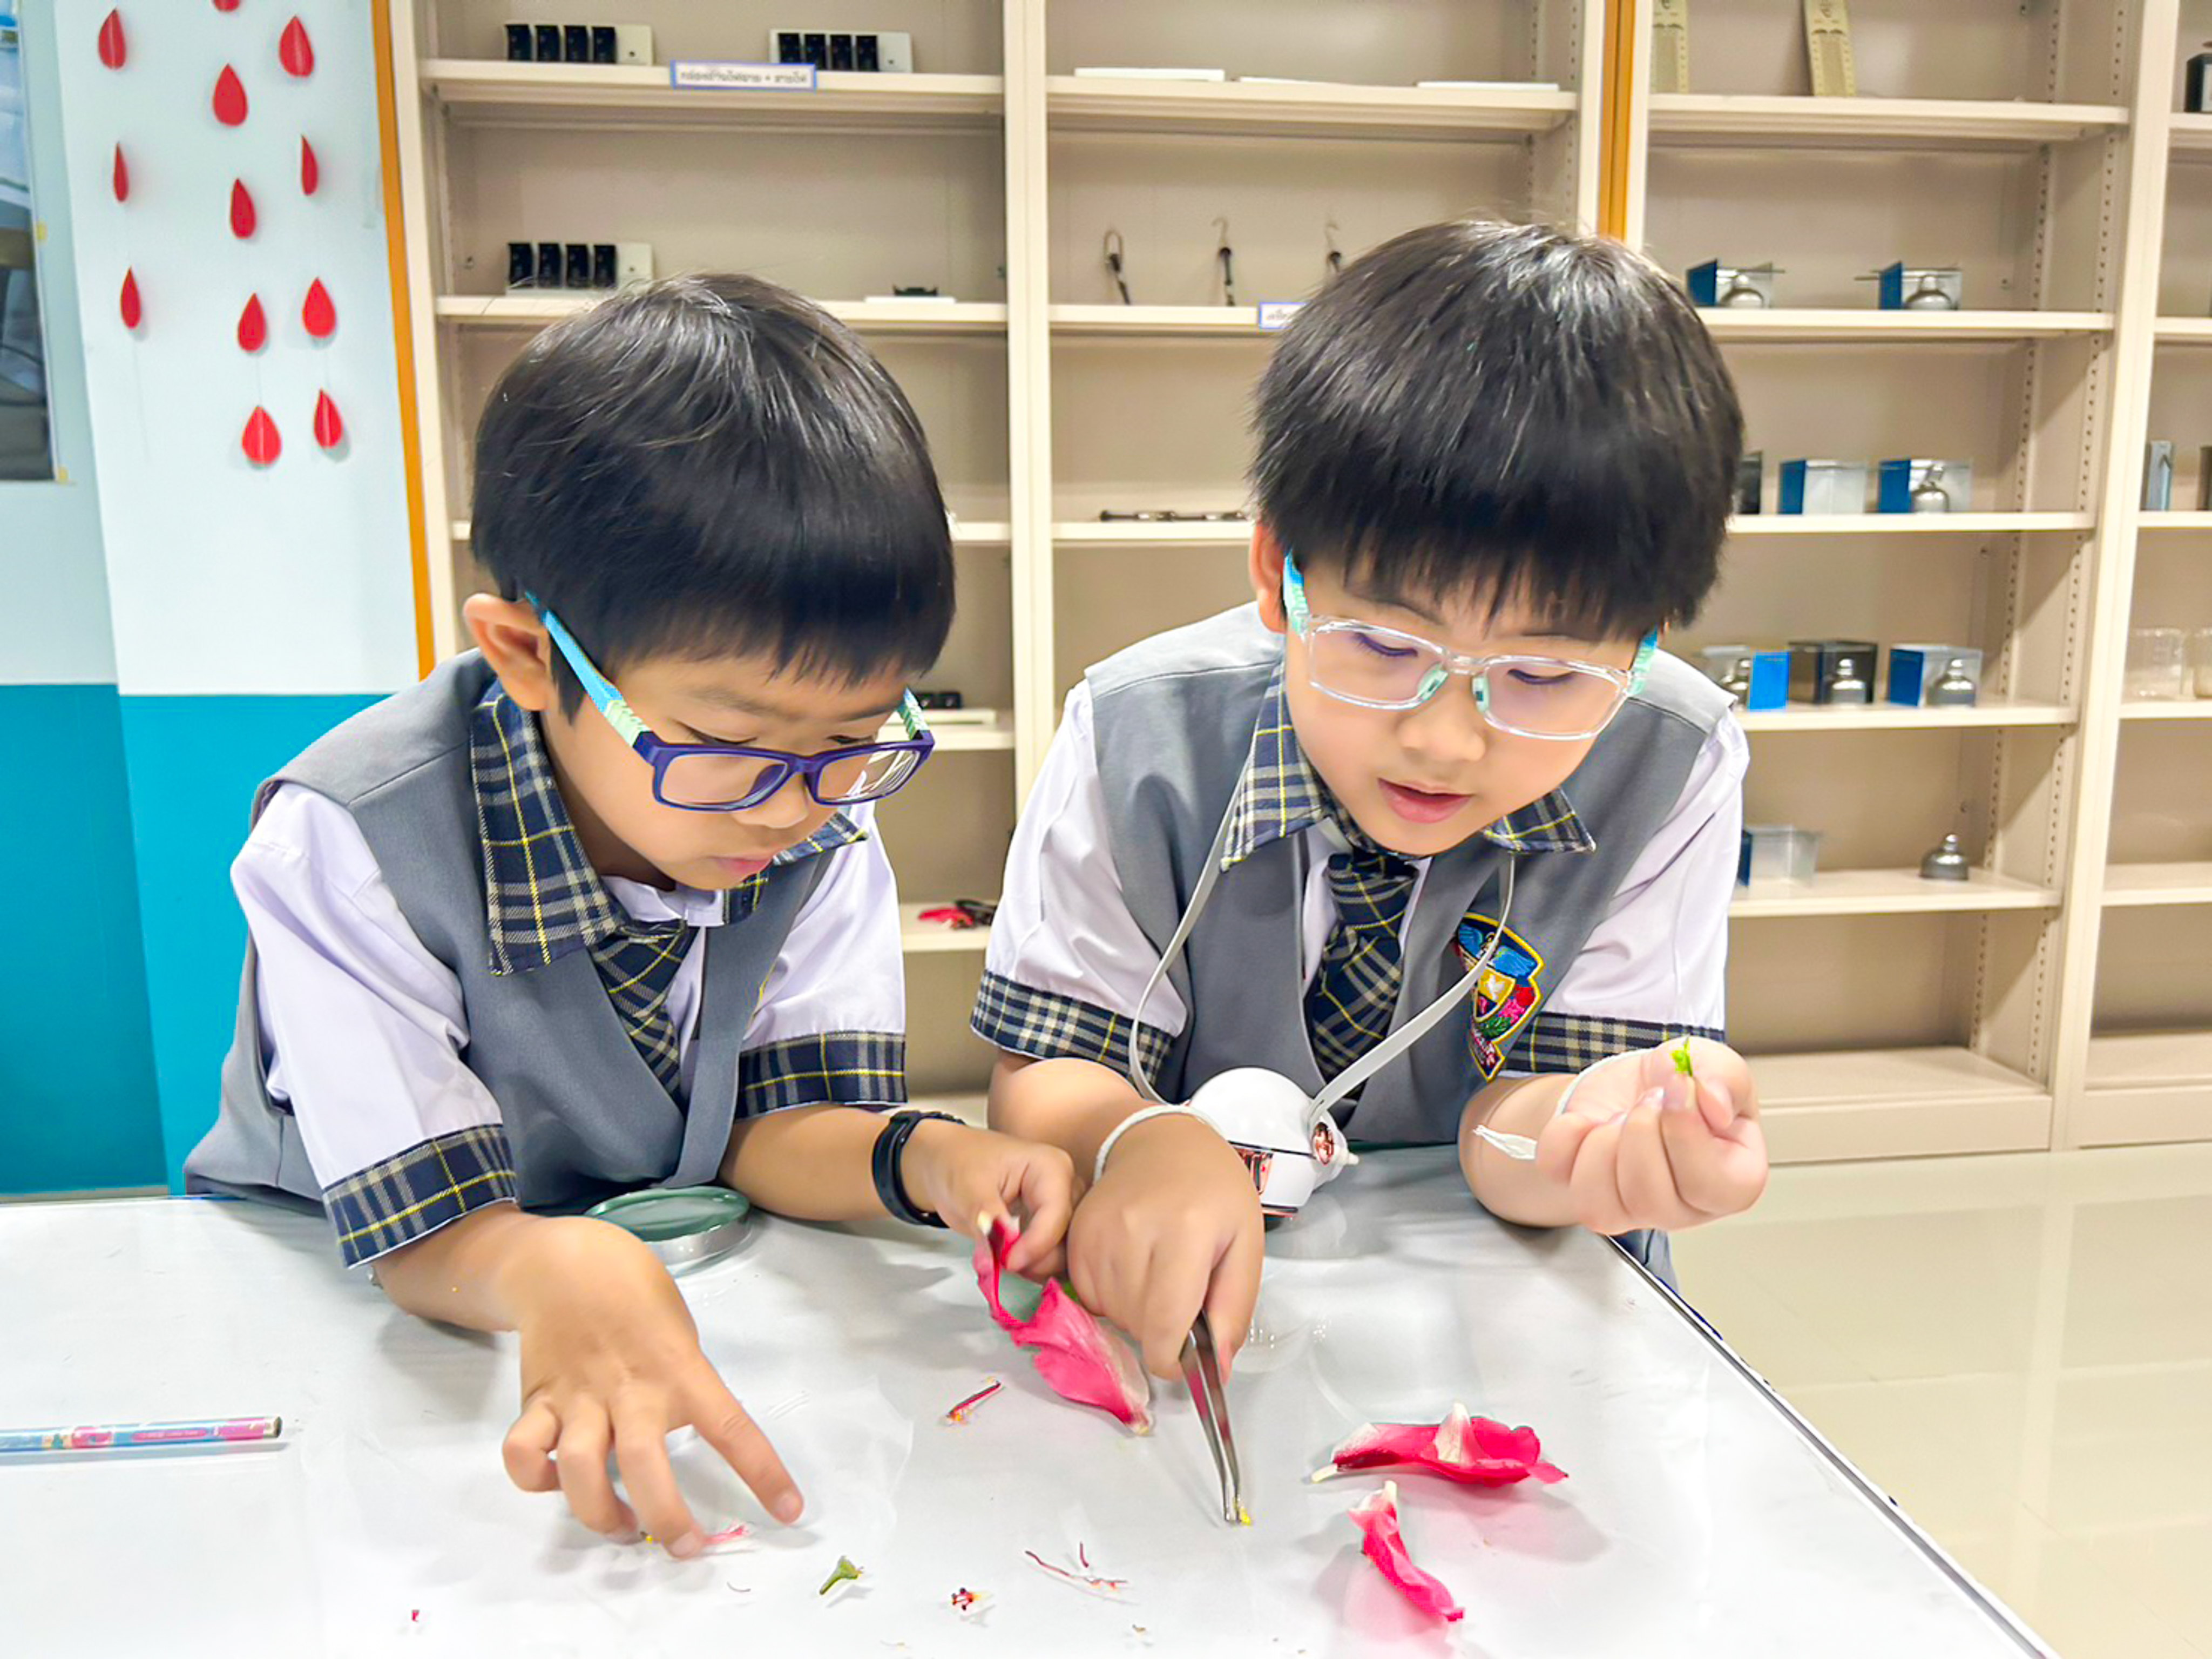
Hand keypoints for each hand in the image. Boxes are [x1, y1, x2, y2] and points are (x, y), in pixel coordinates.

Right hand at [498, 1217, 801, 1555]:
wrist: (566, 1261)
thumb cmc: (636, 1294)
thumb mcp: (679, 1331)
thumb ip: (684, 1383)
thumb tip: (688, 1435)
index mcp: (679, 1369)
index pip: (731, 1426)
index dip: (763, 1473)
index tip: (789, 1511)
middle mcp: (630, 1389)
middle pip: (647, 1466)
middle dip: (666, 1518)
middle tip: (686, 1548)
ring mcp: (580, 1397)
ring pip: (581, 1471)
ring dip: (600, 1515)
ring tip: (621, 1528)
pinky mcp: (538, 1401)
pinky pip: (524, 1453)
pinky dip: (535, 1479)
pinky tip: (556, 1481)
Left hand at [901, 1120, 1075, 1278]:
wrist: (947, 1163)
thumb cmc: (959, 1163)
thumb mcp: (968, 1186)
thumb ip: (986, 1217)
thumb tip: (1000, 1248)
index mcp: (1051, 1167)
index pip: (1056, 1216)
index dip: (1035, 1245)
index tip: (1008, 1262)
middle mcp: (1064, 1187)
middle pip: (1067, 1236)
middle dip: (1037, 1257)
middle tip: (1003, 1262)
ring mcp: (1059, 1207)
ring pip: (1064, 1251)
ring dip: (1036, 1265)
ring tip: (1003, 1260)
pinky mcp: (1049, 1224)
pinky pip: (1052, 1254)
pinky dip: (1033, 1265)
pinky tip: (1010, 1260)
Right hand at [1064, 1112, 1262, 1380]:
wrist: (1162, 1145)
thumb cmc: (1212, 1192)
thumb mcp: (1246, 1243)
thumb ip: (1235, 1308)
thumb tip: (1217, 1369)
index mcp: (1185, 1231)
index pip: (1165, 1323)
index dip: (1172, 1360)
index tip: (1182, 1361)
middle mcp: (1134, 1229)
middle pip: (1138, 1324)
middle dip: (1161, 1330)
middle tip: (1182, 1296)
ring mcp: (1098, 1231)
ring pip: (1111, 1314)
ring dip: (1136, 1314)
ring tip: (1159, 1277)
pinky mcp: (1076, 1235)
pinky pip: (1088, 1295)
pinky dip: (1111, 1297)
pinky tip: (1133, 1269)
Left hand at [1534, 1038, 1765, 1234]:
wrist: (1634, 1084)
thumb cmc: (1679, 1084)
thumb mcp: (1712, 1063)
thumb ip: (1722, 1075)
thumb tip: (1711, 1101)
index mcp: (1732, 1183)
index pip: (1711, 1186)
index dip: (1684, 1132)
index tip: (1676, 1089)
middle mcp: (1683, 1209)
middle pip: (1650, 1198)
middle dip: (1640, 1131)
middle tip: (1648, 1100)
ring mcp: (1630, 1212)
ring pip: (1599, 1203)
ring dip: (1602, 1140)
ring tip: (1620, 1116)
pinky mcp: (1583, 1195)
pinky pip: (1556, 1175)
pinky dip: (1563, 1134)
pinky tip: (1587, 1122)